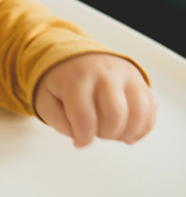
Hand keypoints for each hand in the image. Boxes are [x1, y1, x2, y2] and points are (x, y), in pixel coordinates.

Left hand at [34, 53, 156, 147]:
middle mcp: (103, 73)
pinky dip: (143, 126)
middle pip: (115, 116)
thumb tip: (80, 137)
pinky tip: (128, 132)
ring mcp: (124, 74)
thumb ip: (58, 122)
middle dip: (105, 134)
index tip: (79, 141)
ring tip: (112, 133)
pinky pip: (150, 107)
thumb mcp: (46, 99)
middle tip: (95, 132)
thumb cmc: (60, 81)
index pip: (85, 119)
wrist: (73, 54)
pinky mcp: (138, 78)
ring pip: (139, 112)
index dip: (84, 138)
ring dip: (127, 132)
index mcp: (76, 78)